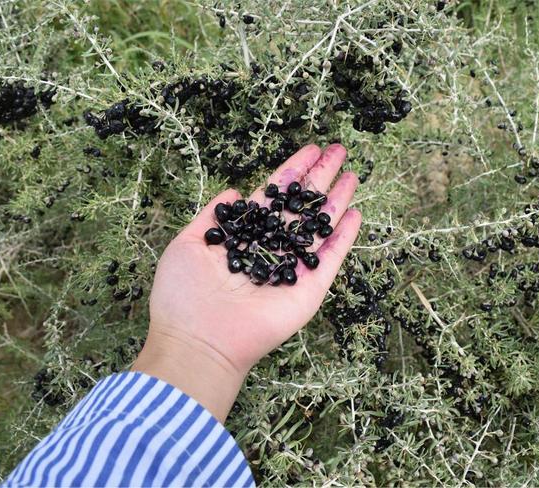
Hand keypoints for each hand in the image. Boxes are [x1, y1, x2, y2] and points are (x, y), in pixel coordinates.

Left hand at [132, 144, 360, 420]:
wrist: (198, 341)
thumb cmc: (183, 296)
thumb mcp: (187, 244)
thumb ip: (211, 216)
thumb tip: (233, 191)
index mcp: (245, 235)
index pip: (274, 196)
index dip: (293, 171)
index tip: (310, 149)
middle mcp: (271, 248)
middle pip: (301, 206)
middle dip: (320, 177)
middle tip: (338, 150)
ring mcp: (292, 269)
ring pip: (320, 227)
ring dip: (337, 200)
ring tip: (353, 173)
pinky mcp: (308, 290)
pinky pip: (330, 259)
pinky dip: (344, 238)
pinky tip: (355, 213)